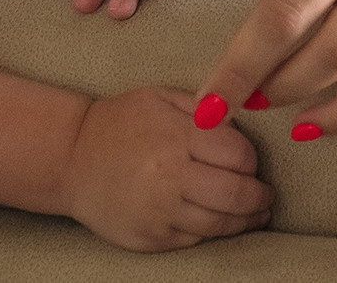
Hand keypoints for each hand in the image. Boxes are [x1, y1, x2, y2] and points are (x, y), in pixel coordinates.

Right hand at [62, 87, 273, 250]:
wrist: (70, 158)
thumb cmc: (120, 122)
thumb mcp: (161, 96)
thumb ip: (203, 106)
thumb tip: (241, 122)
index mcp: (178, 137)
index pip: (239, 155)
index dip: (251, 160)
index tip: (251, 162)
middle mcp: (171, 176)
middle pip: (237, 194)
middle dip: (260, 197)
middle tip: (266, 196)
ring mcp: (160, 212)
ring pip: (220, 224)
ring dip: (245, 221)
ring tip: (256, 214)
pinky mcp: (150, 238)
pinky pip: (194, 239)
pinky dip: (212, 232)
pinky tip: (220, 222)